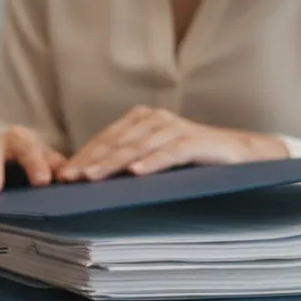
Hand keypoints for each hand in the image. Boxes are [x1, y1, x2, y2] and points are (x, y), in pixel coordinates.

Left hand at [57, 106, 288, 181]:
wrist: (238, 154)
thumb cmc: (191, 161)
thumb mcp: (154, 159)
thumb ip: (127, 163)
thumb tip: (89, 182)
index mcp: (140, 120)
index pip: (105, 140)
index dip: (82, 157)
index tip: (62, 177)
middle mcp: (154, 118)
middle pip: (116, 143)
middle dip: (89, 161)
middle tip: (69, 179)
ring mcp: (174, 127)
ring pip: (137, 147)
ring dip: (113, 163)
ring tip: (92, 177)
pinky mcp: (195, 140)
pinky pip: (169, 152)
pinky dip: (151, 163)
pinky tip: (135, 173)